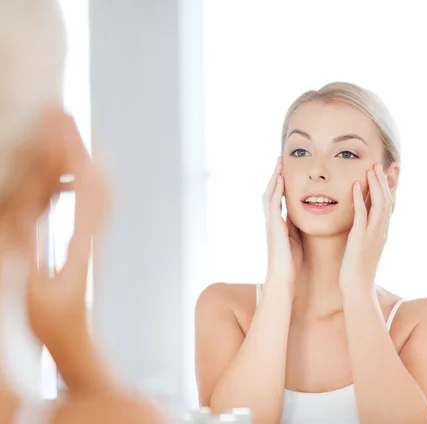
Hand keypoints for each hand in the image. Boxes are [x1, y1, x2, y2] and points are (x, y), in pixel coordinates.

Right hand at [26, 113, 109, 349]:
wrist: (76, 338)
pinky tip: (71, 170)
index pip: (84, 182)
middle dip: (79, 141)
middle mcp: (96, 230)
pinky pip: (94, 200)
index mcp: (83, 237)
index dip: (71, 147)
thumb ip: (26, 234)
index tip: (59, 117)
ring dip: (84, 155)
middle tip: (62, 111)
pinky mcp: (91, 239)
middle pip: (98, 177)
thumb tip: (27, 192)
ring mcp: (97, 234)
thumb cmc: (50, 318)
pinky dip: (83, 176)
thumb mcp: (27, 277)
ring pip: (100, 186)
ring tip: (65, 130)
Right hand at [262, 157, 302, 293]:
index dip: (280, 183)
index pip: (277, 198)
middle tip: (280, 159)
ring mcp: (271, 223)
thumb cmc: (291, 263)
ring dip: (274, 178)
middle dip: (275, 175)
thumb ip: (296, 228)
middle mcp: (271, 221)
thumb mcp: (296, 240)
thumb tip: (301, 218)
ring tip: (279, 163)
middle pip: (270, 192)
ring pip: (269, 195)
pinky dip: (276, 191)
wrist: (282, 278)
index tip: (286, 169)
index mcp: (278, 223)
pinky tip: (281, 180)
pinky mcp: (273, 227)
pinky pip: (273, 205)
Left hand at [340, 164, 392, 294]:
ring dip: (375, 185)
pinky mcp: (360, 238)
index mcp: (382, 231)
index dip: (390, 187)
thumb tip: (362, 221)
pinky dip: (359, 198)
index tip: (391, 171)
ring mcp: (373, 234)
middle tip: (381, 164)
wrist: (357, 288)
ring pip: (378, 204)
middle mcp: (381, 230)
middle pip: (386, 200)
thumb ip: (366, 232)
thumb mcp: (365, 246)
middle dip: (384, 181)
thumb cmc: (357, 269)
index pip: (389, 204)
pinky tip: (355, 185)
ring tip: (371, 169)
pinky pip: (361, 214)